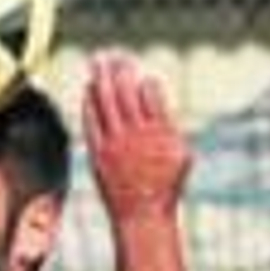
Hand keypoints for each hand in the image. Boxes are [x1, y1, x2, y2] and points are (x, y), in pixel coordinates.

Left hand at [83, 51, 191, 222]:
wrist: (142, 216)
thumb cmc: (165, 187)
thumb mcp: (181, 155)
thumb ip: (171, 125)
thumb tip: (160, 100)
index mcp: (160, 131)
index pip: (150, 92)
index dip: (145, 81)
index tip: (141, 77)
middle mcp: (136, 135)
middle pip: (125, 90)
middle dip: (120, 68)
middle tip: (114, 54)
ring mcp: (115, 144)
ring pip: (105, 101)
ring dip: (101, 77)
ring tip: (98, 61)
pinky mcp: (98, 154)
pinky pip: (91, 121)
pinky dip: (89, 102)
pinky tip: (88, 90)